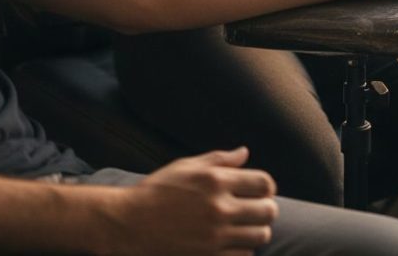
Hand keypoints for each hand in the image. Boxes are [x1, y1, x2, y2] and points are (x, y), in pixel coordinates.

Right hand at [110, 147, 277, 254]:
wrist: (128, 224)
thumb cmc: (156, 191)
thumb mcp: (185, 166)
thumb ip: (219, 159)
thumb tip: (245, 153)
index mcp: (215, 180)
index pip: (264, 183)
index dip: (267, 187)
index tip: (260, 191)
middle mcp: (218, 207)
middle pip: (268, 211)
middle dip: (266, 209)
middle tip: (256, 210)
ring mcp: (214, 235)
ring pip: (260, 235)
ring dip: (257, 230)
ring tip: (246, 227)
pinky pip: (244, 255)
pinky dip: (243, 249)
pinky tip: (232, 242)